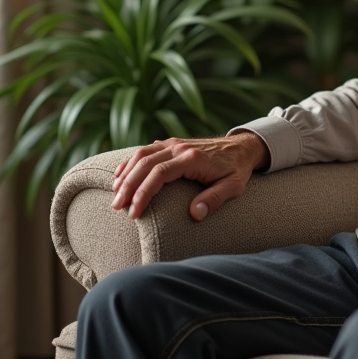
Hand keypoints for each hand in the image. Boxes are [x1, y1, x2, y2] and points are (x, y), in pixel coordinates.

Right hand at [111, 133, 267, 220]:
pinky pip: (145, 150)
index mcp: (192, 159)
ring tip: (115, 195)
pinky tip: (120, 176)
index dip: (143, 193)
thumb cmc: (237, 170)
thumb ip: (215, 199)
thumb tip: (195, 214)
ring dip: (125, 174)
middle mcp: (179, 148)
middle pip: (144, 164)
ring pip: (141, 155)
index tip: (134, 213)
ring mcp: (174, 143)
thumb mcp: (233, 186)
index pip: (159, 174)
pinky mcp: (171, 143)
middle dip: (128, 186)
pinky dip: (130, 162)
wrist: (242, 147)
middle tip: (117, 207)